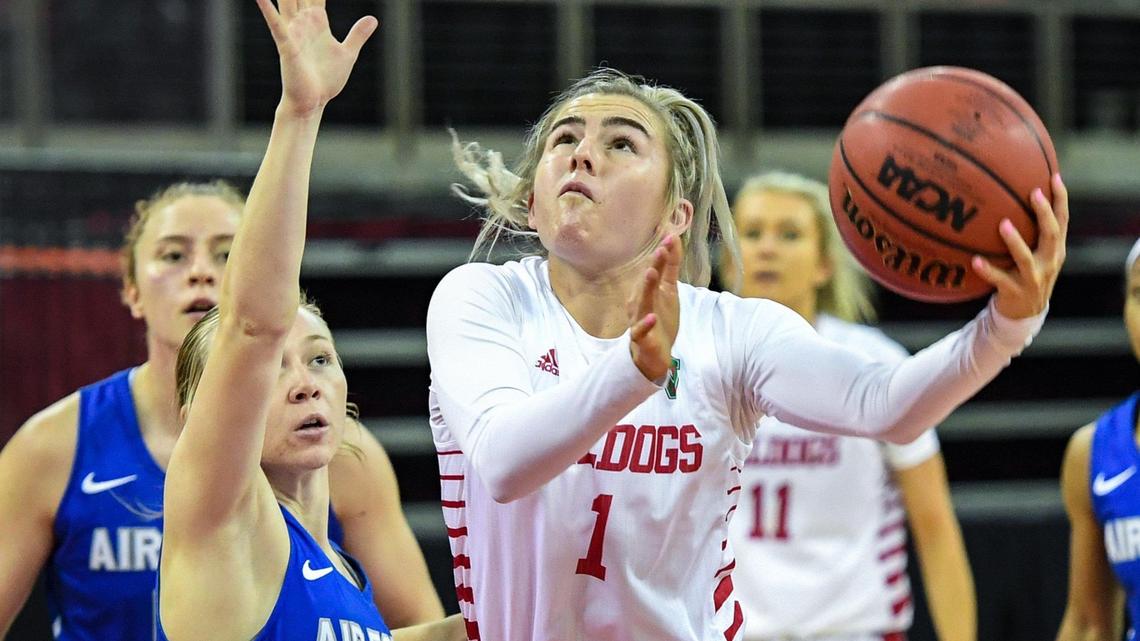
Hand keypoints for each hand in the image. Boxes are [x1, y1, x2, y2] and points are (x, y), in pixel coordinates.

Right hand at [256, 0, 377, 117]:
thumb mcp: (348, 53)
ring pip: (284, 0)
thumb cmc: (326, 79)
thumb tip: (372, 19)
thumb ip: (358, 34)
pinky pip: (275, 23)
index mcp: (316, 21)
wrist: (313, 101)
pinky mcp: (286, 44)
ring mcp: (292, 31)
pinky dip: (267, 8)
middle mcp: (301, 21)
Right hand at [628, 234, 681, 380]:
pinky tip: (652, 317)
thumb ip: (671, 265)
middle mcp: (640, 301)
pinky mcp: (641, 338)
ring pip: (641, 303)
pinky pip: (640, 331)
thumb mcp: (669, 290)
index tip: (670, 237)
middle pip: (646, 282)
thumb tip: (673, 237)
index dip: (662, 255)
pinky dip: (645, 324)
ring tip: (651, 273)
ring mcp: (639, 319)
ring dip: (646, 288)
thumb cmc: (660, 318)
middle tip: (661, 250)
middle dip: (654, 266)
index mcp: (646, 289)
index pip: (654, 268)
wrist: (655, 353)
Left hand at [973, 173, 1067, 318]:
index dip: (1061, 199)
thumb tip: (1012, 195)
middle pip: (1051, 234)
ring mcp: (1034, 278)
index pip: (1063, 221)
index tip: (1054, 177)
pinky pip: (1000, 279)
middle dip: (1044, 213)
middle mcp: (1049, 262)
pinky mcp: (1015, 291)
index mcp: (1055, 250)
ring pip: (1026, 258)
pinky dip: (988, 270)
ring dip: (1015, 241)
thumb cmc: (1026, 274)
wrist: (1025, 313)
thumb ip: (1032, 231)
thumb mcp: (1036, 253)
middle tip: (1034, 193)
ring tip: (1003, 224)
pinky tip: (975, 260)